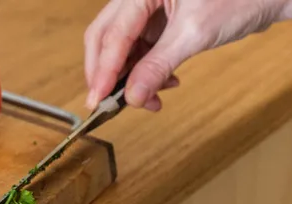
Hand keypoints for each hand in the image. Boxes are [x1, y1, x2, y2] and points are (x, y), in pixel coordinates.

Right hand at [84, 0, 288, 110]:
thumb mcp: (194, 34)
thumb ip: (158, 65)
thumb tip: (133, 96)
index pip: (111, 34)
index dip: (102, 70)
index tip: (97, 101)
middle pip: (108, 38)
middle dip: (109, 74)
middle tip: (108, 105)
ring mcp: (152, 10)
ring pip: (125, 48)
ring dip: (133, 78)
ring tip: (152, 99)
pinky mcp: (164, 23)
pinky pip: (144, 52)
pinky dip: (150, 73)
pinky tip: (166, 84)